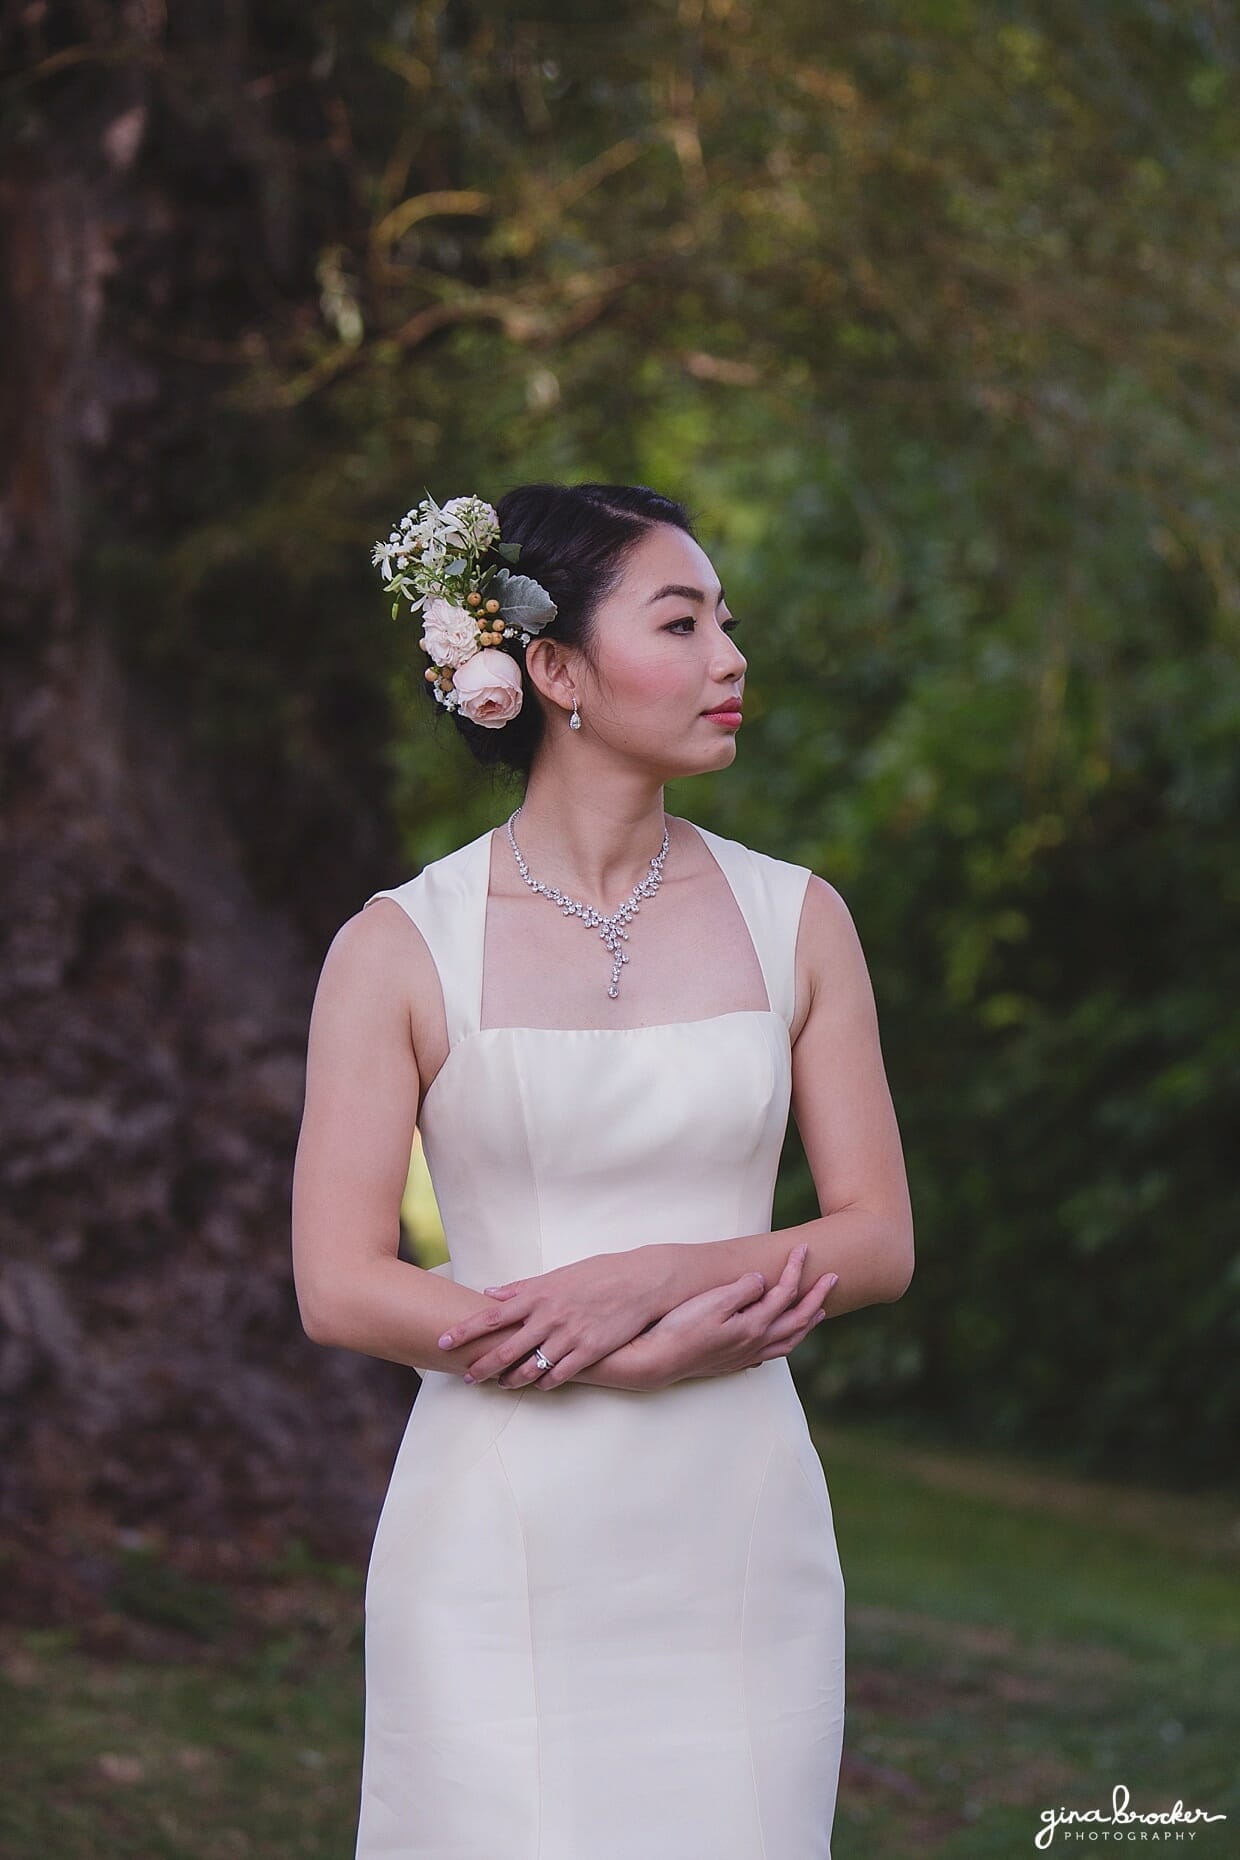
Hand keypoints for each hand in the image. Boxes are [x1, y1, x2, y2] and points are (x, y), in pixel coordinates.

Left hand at [435, 1248, 664, 1389]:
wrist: (641, 1280)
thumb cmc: (600, 1273)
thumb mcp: (558, 1275)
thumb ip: (522, 1288)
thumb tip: (490, 1293)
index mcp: (538, 1295)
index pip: (491, 1316)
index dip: (464, 1331)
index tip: (443, 1341)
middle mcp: (548, 1317)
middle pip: (504, 1348)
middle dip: (481, 1366)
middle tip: (467, 1377)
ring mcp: (568, 1336)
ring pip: (529, 1367)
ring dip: (512, 1379)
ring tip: (503, 1384)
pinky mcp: (588, 1351)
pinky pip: (559, 1375)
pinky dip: (545, 1383)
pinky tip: (539, 1385)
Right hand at [638, 1243, 837, 1388]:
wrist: (658, 1360)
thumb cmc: (681, 1328)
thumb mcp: (712, 1302)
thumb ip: (742, 1290)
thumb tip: (762, 1280)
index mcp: (754, 1326)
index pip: (784, 1294)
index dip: (796, 1269)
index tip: (803, 1249)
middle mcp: (756, 1344)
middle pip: (798, 1320)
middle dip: (817, 1296)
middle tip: (833, 1278)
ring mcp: (746, 1356)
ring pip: (789, 1341)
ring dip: (807, 1323)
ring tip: (819, 1311)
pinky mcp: (734, 1363)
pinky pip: (772, 1354)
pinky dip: (785, 1343)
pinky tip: (781, 1341)